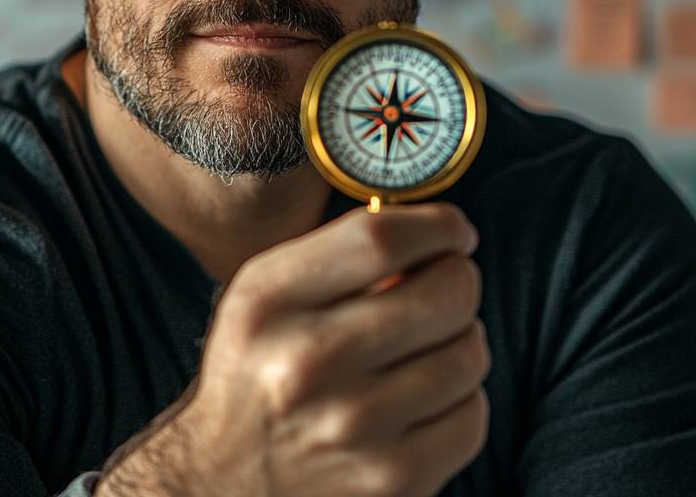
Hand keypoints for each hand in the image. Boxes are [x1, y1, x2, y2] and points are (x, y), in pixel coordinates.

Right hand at [180, 202, 488, 496]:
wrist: (223, 482)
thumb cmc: (255, 373)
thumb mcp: (266, 294)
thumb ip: (338, 256)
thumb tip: (434, 237)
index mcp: (271, 302)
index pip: (381, 240)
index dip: (438, 226)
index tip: (453, 231)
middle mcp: (308, 362)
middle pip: (443, 292)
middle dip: (458, 277)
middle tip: (446, 282)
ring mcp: (354, 428)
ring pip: (469, 352)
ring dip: (461, 337)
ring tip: (427, 342)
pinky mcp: (393, 481)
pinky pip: (472, 414)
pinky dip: (461, 396)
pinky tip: (425, 394)